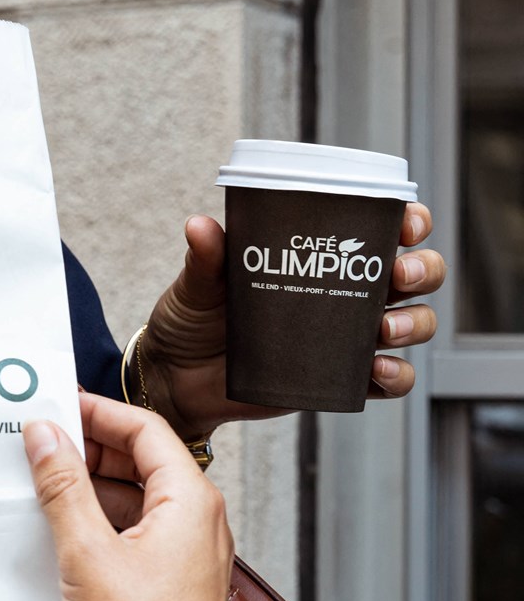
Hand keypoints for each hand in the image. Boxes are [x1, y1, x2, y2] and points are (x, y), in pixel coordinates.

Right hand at [18, 392, 233, 600]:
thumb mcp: (87, 552)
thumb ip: (63, 485)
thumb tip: (45, 435)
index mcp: (194, 504)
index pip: (147, 431)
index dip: (100, 413)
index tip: (58, 406)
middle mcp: (202, 527)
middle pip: (146, 463)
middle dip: (93, 448)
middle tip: (44, 440)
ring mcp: (190, 560)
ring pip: (139, 501)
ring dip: (94, 486)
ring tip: (45, 481)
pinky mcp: (172, 590)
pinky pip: (138, 536)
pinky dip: (103, 521)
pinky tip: (65, 527)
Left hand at [139, 202, 447, 436]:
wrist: (177, 380)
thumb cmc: (192, 320)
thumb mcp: (198, 284)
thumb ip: (207, 258)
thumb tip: (200, 226)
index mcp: (320, 256)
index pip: (381, 228)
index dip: (408, 221)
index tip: (406, 223)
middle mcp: (344, 292)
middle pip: (414, 275)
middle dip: (422, 270)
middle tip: (398, 275)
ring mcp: (347, 338)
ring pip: (413, 324)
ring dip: (414, 322)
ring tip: (384, 329)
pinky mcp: (341, 379)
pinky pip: (390, 380)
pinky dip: (396, 375)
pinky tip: (375, 369)